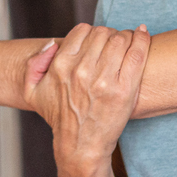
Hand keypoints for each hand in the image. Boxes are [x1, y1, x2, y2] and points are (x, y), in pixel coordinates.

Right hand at [28, 23, 150, 176]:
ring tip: (127, 43)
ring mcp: (104, 80)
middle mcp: (81, 70)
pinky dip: (142, 39)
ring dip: (126, 37)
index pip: (83, 30)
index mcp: (61, 65)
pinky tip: (143, 34)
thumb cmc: (59, 118)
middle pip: (103, 33)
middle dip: (110, 34)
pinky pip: (137, 53)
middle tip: (114, 43)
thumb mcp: (33, 93)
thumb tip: (53, 43)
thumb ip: (35, 65)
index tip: (98, 42)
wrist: (80, 146)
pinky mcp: (124, 90)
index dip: (92, 32)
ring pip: (120, 39)